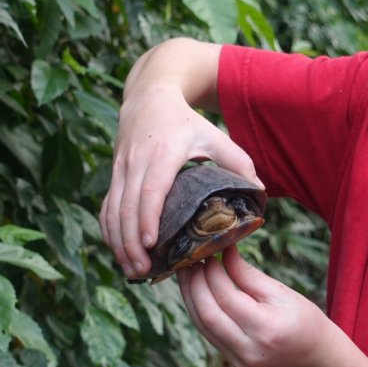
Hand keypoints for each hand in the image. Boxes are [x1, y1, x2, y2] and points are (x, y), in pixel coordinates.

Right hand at [97, 39, 260, 278]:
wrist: (148, 96)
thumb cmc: (186, 120)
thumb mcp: (215, 135)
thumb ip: (238, 162)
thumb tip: (260, 192)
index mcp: (163, 152)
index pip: (150, 190)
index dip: (147, 219)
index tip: (151, 244)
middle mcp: (136, 161)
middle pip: (127, 207)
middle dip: (131, 243)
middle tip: (144, 271)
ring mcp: (121, 168)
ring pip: (112, 210)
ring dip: (118, 242)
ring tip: (132, 269)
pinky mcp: (113, 173)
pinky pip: (106, 207)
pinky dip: (109, 231)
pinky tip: (120, 251)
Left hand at [177, 246, 332, 366]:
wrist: (314, 356)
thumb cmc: (303, 319)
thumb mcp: (281, 292)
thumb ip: (248, 275)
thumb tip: (224, 252)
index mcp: (265, 329)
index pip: (227, 298)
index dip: (213, 273)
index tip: (210, 252)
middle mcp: (248, 349)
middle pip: (207, 314)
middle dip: (195, 284)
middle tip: (191, 259)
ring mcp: (237, 359)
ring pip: (202, 324)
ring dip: (191, 296)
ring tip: (188, 271)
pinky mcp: (231, 360)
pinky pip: (207, 332)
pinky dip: (199, 308)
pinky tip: (197, 290)